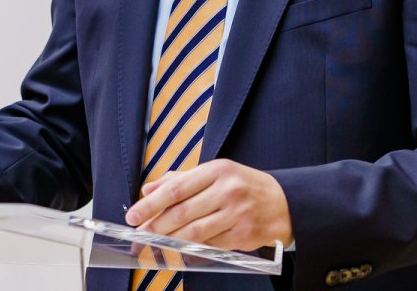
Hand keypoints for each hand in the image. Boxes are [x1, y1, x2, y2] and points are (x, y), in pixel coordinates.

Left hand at [124, 159, 291, 250]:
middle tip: (140, 233)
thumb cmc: (243, 186)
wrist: (283, 203)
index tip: (133, 214)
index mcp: (218, 170)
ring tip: (155, 242)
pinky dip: (192, 247)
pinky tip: (180, 247)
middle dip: (156, 225)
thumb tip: (148, 188)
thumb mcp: (216, 173)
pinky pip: (210, 244)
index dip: (151, 203)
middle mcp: (227, 190)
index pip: (177, 188)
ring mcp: (237, 214)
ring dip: (170, 239)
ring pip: (195, 231)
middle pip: (183, 212)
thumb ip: (181, 179)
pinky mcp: (244, 235)